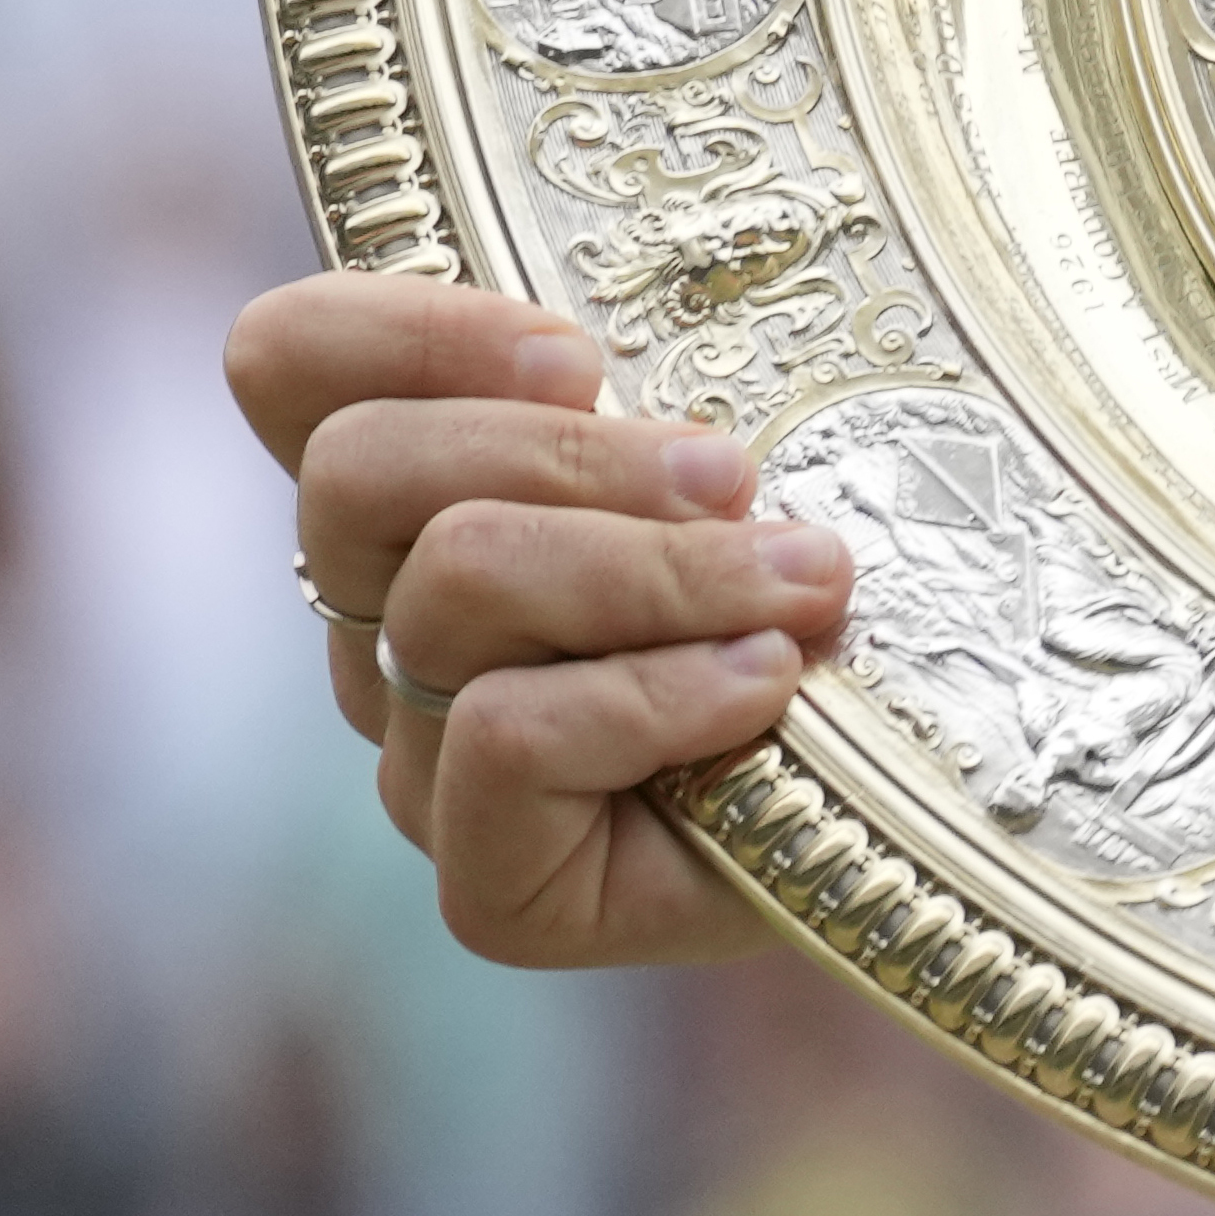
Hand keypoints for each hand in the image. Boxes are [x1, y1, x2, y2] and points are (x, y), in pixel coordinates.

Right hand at [224, 272, 849, 970]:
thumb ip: (669, 392)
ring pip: (453, 586)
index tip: (580, 352)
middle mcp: (387, 629)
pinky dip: (658, 695)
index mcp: (423, 501)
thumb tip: (645, 355)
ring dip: (660, 568)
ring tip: (804, 580)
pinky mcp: (487, 888)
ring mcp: (423, 762)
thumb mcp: (763, 453)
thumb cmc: (839, 601)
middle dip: (567, 451)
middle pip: (358, 468)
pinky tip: (767, 685)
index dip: (405, 327)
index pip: (287, 364)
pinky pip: (503, 735)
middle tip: (732, 473)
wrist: (928, 810)